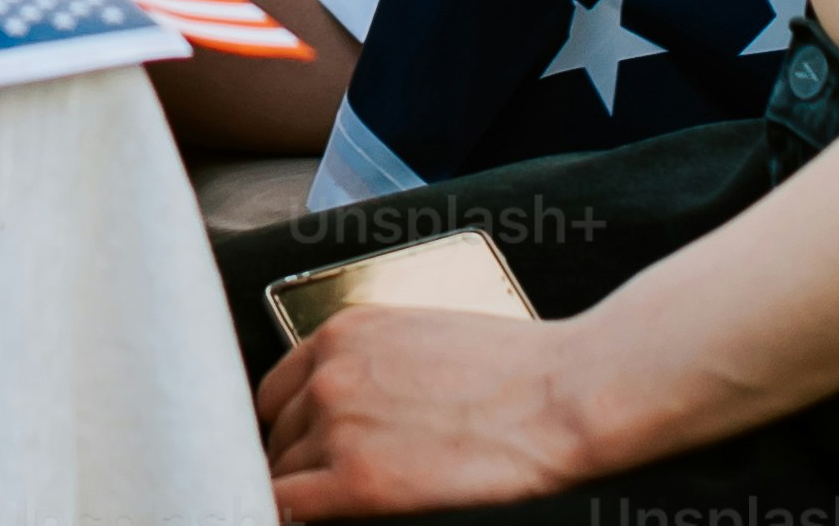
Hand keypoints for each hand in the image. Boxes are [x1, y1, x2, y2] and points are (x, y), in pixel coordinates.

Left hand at [256, 303, 625, 518]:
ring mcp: (336, 425)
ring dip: (299, 490)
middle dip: (295, 460)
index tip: (300, 450)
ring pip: (279, 473)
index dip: (288, 427)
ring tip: (334, 505)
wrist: (563, 397)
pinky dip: (288, 517)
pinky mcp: (357, 480)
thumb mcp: (423, 341)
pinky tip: (317, 521)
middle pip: (275, 433)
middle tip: (325, 484)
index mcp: (344, 332)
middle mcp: (328, 373)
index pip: (277, 390)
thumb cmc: (517, 371)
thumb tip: (353, 410)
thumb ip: (372, 367)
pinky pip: (286, 507)